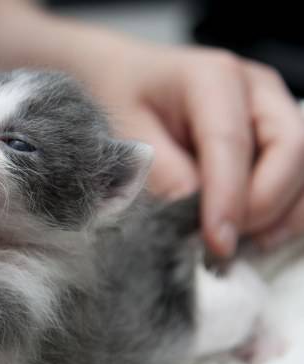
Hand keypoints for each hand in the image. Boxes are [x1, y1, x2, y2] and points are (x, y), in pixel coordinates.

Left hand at [90, 44, 303, 255]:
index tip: (217, 242)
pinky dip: (283, 214)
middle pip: (292, 150)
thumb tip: (192, 212)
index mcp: (213, 77)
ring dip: (281, 216)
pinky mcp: (275, 137)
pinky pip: (298, 180)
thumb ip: (159, 171)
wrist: (122, 74)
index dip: (229, 197)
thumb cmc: (120, 95)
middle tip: (222, 244)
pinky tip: (252, 238)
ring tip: (237, 246)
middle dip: (263, 206)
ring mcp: (272, 112)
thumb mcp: (124, 130)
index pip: (232, 142)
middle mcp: (256, 90)